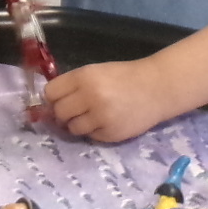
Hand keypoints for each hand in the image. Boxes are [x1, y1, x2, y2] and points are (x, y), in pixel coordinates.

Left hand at [46, 59, 172, 142]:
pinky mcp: (110, 133)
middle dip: (63, 113)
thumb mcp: (96, 72)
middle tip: (75, 111)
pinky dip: (94, 131)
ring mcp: (100, 117)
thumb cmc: (124, 77)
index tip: (60, 99)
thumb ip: (73, 85)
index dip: (54, 98)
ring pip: (72, 128)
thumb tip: (50, 104)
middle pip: (59, 112)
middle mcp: (89, 96)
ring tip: (91, 117)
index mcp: (84, 77)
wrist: (157, 88)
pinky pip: (90, 136)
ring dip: (77, 124)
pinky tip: (105, 122)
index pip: (51, 93)